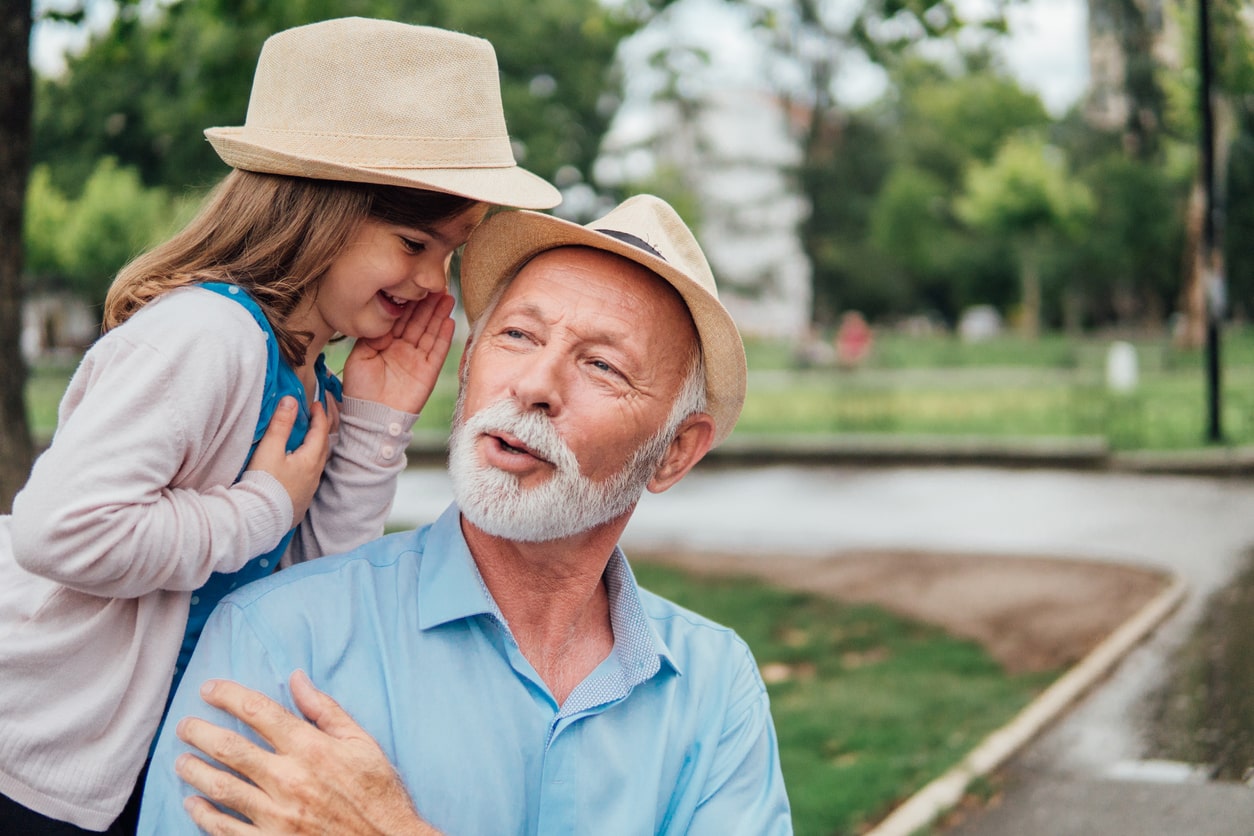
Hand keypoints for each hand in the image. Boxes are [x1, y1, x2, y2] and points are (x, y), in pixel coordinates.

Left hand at [175, 672, 437, 834]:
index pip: (259, 712)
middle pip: (229, 747)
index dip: (228, 696)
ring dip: (194, 770)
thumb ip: (325, 710)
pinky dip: (203, 814)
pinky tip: (193, 803)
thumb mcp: (362, 743)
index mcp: (311, 748)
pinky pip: (225, 828)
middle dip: (199, 732)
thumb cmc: (378, 793)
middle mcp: (288, 778)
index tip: (209, 689)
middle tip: (184, 726)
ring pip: (220, 786)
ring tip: (181, 761)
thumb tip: (296, 678)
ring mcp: (276, 814)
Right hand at [245, 398, 329, 527]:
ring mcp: (309, 490)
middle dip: (320, 430)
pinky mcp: (301, 501)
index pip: (320, 432)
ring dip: (315, 448)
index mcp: (310, 460)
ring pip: (317, 463)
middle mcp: (314, 475)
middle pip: (323, 447)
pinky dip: (308, 464)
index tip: (316, 404)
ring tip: (307, 439)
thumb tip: (291, 401)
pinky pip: (310, 477)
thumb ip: (281, 425)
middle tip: (315, 418)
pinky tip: (299, 466)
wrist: (259, 519)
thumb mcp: (270, 450)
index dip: (319, 416)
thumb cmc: (264, 484)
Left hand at [342, 292, 455, 413]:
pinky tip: (449, 321)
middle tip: (437, 285)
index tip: (415, 285)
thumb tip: (387, 316)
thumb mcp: (359, 356)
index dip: (408, 303)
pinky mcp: (428, 372)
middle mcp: (403, 349)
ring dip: (439, 315)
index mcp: (385, 344)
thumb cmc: (360, 390)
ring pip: (430, 332)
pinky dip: (443, 337)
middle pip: (418, 322)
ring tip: (447, 297)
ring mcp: (416, 360)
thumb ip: (373, 335)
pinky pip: (438, 351)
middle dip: (428, 304)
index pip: (400, 319)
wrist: (371, 417)